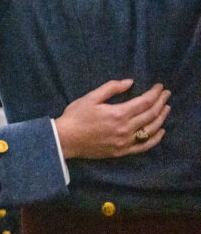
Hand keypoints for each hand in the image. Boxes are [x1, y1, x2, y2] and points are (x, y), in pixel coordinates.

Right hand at [55, 80, 169, 158]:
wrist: (66, 140)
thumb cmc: (75, 116)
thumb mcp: (90, 97)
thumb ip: (110, 88)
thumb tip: (129, 82)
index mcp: (118, 113)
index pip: (144, 102)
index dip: (154, 93)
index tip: (159, 86)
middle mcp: (125, 128)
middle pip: (151, 114)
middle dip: (161, 102)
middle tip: (166, 94)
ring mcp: (126, 141)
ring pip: (151, 129)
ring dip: (161, 118)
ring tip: (166, 108)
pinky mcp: (123, 151)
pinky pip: (144, 146)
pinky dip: (156, 138)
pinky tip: (160, 131)